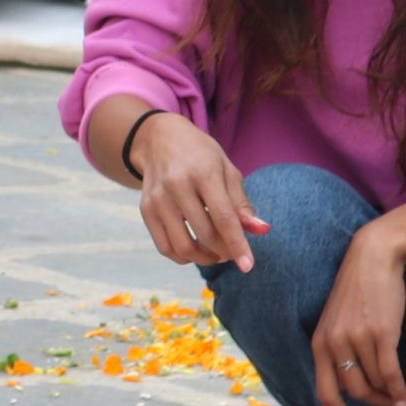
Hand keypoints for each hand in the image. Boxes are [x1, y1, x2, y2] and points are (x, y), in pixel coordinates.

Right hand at [133, 113, 269, 272]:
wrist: (159, 139)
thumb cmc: (200, 155)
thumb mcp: (226, 170)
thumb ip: (242, 203)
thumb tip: (260, 231)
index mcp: (203, 173)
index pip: (223, 217)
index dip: (237, 245)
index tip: (248, 266)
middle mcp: (177, 186)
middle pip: (205, 235)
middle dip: (223, 252)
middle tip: (232, 252)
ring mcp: (158, 199)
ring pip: (182, 246)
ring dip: (203, 258)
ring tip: (215, 254)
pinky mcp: (145, 209)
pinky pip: (164, 246)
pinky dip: (182, 256)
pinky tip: (194, 250)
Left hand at [309, 229, 405, 405]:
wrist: (372, 260)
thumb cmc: (358, 294)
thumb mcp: (338, 323)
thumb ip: (340, 352)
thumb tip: (357, 387)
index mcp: (319, 344)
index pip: (324, 392)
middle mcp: (333, 344)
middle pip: (352, 392)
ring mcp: (356, 339)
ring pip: (374, 383)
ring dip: (391, 398)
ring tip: (404, 401)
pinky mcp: (380, 333)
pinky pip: (390, 373)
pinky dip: (400, 388)